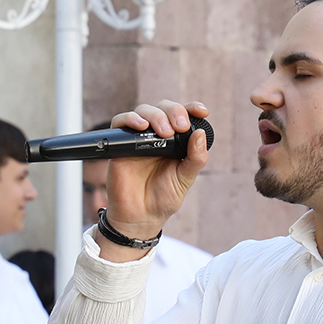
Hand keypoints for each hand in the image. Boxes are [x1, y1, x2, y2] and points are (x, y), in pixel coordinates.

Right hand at [97, 100, 209, 260]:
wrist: (140, 216)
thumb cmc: (163, 197)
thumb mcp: (185, 179)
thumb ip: (195, 158)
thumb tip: (200, 134)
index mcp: (176, 141)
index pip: (184, 116)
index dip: (192, 108)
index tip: (202, 112)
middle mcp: (157, 136)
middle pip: (164, 108)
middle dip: (174, 112)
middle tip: (180, 127)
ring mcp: (139, 138)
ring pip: (144, 111)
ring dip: (156, 115)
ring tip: (164, 132)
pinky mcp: (121, 144)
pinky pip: (121, 122)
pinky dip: (130, 119)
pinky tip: (141, 127)